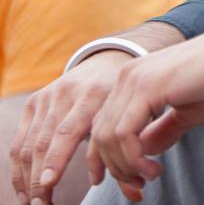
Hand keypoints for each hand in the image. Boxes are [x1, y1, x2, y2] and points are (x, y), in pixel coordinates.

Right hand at [10, 49, 130, 204]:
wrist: (108, 62)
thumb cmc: (125, 97)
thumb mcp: (131, 114)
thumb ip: (127, 152)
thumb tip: (135, 195)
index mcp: (94, 94)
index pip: (68, 131)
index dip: (56, 160)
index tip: (48, 184)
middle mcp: (66, 93)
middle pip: (44, 142)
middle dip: (39, 178)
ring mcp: (46, 96)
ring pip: (29, 144)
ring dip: (26, 178)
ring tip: (32, 203)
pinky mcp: (34, 102)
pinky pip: (21, 140)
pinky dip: (19, 167)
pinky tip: (24, 188)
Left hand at [86, 29, 203, 201]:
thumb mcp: (188, 112)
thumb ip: (162, 130)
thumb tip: (142, 152)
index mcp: (135, 80)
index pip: (104, 125)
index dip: (109, 159)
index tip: (128, 182)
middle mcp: (128, 76)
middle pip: (100, 134)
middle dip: (116, 169)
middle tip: (137, 188)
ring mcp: (134, 80)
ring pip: (108, 137)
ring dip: (125, 166)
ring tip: (150, 177)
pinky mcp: (147, 87)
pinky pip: (125, 133)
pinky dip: (133, 158)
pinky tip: (153, 168)